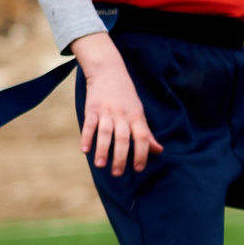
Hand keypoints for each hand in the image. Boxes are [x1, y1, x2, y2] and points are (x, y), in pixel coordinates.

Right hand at [72, 32, 162, 174]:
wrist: (109, 71)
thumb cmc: (127, 97)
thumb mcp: (139, 113)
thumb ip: (146, 132)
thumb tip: (158, 150)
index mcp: (136, 116)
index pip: (142, 137)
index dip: (142, 152)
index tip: (138, 168)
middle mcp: (122, 115)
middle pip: (124, 138)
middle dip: (121, 156)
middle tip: (118, 173)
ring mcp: (106, 111)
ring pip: (106, 133)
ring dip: (103, 150)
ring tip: (100, 165)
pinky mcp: (91, 109)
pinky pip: (89, 125)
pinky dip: (86, 137)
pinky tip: (85, 150)